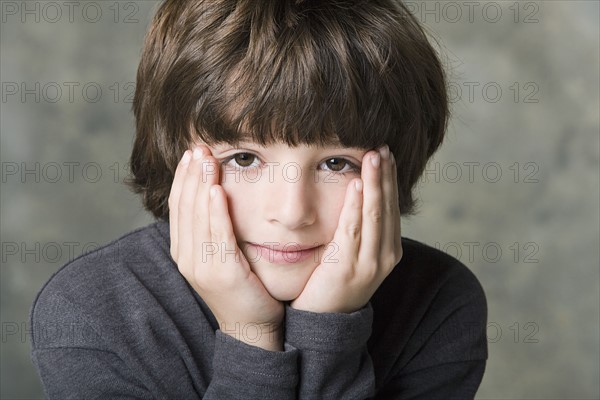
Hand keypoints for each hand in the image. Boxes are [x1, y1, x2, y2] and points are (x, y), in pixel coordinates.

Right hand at [169, 146, 283, 350]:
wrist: (252, 325)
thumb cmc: (242, 287)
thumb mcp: (221, 255)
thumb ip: (214, 229)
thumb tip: (215, 196)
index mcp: (184, 251)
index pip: (179, 207)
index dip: (183, 179)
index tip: (191, 154)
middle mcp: (186, 257)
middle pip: (184, 207)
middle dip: (189, 175)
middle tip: (197, 147)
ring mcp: (200, 266)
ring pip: (197, 217)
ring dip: (199, 185)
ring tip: (205, 159)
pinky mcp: (220, 273)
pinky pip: (216, 236)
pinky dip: (214, 212)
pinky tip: (215, 190)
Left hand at [291, 145, 402, 312]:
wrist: (325, 322)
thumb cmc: (335, 283)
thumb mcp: (354, 254)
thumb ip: (359, 229)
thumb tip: (356, 195)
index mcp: (389, 249)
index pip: (391, 207)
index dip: (389, 179)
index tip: (386, 154)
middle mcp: (385, 255)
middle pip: (387, 206)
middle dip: (385, 174)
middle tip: (382, 146)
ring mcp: (370, 263)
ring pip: (374, 214)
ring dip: (375, 182)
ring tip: (374, 156)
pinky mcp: (350, 267)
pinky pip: (354, 229)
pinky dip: (356, 205)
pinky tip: (356, 185)